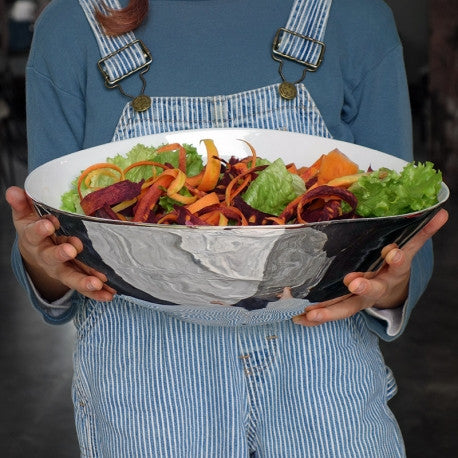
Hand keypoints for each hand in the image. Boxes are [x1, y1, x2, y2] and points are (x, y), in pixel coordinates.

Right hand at [6, 186, 115, 301]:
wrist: (37, 251)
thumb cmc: (36, 228)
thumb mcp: (26, 215)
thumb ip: (22, 204)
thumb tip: (14, 191)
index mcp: (34, 238)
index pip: (33, 234)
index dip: (39, 230)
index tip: (47, 225)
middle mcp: (46, 256)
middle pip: (52, 258)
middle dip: (61, 254)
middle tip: (71, 249)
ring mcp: (61, 269)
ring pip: (71, 276)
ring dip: (83, 281)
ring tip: (97, 283)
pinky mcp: (74, 277)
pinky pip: (84, 287)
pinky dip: (96, 293)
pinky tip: (109, 295)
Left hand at [292, 208, 448, 325]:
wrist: (390, 291)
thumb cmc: (393, 265)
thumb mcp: (409, 247)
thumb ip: (421, 232)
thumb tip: (443, 212)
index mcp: (393, 272)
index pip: (398, 264)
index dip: (397, 259)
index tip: (393, 253)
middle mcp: (377, 287)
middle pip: (372, 289)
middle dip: (364, 286)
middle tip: (354, 282)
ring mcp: (359, 300)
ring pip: (346, 307)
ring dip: (329, 312)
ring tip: (310, 314)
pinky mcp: (345, 306)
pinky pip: (330, 313)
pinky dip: (314, 319)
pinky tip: (298, 320)